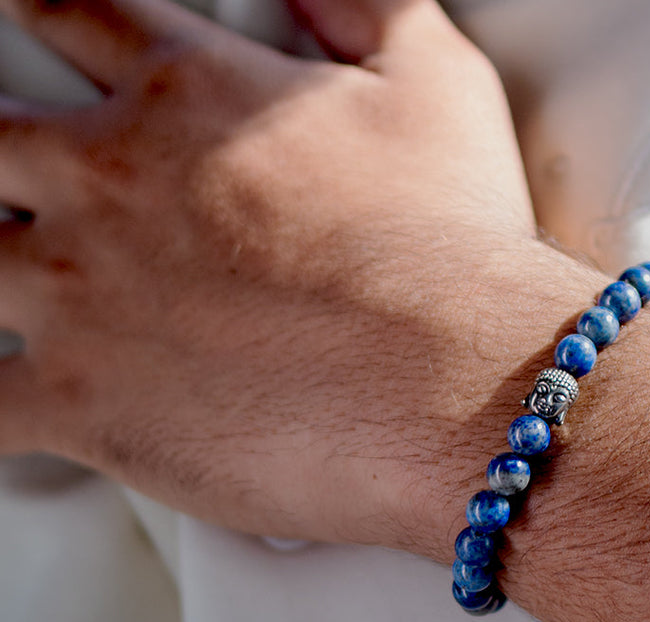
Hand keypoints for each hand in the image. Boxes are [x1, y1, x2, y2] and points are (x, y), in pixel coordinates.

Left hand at [0, 0, 565, 548]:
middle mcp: (107, 183)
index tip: (24, 22)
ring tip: (15, 288)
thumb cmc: (451, 247)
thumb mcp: (439, 84)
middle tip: (17, 182)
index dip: (42, 13)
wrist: (455, 385)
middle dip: (1, 155)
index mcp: (184, 98)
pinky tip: (12, 404)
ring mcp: (80, 296)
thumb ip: (366, 5)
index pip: (73, 17)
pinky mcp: (83, 403)